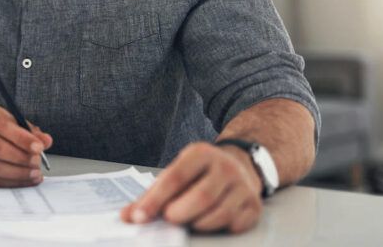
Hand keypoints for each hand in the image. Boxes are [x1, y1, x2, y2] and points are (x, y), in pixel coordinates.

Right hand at [0, 104, 52, 186]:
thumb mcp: (15, 123)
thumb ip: (31, 132)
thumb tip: (46, 141)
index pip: (2, 125)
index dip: (21, 138)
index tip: (39, 147)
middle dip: (19, 157)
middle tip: (36, 163)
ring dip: (16, 173)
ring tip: (33, 173)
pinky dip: (9, 182)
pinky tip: (23, 181)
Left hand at [120, 142, 262, 233]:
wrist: (240, 165)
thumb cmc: (199, 173)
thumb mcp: (177, 172)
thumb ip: (152, 194)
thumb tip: (128, 216)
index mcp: (201, 154)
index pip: (175, 178)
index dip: (155, 200)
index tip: (139, 217)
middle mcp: (225, 167)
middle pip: (201, 197)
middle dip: (179, 213)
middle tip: (167, 219)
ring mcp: (243, 186)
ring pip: (219, 213)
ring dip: (197, 224)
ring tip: (186, 221)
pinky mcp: (254, 206)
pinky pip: (234, 224)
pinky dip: (216, 228)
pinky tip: (207, 221)